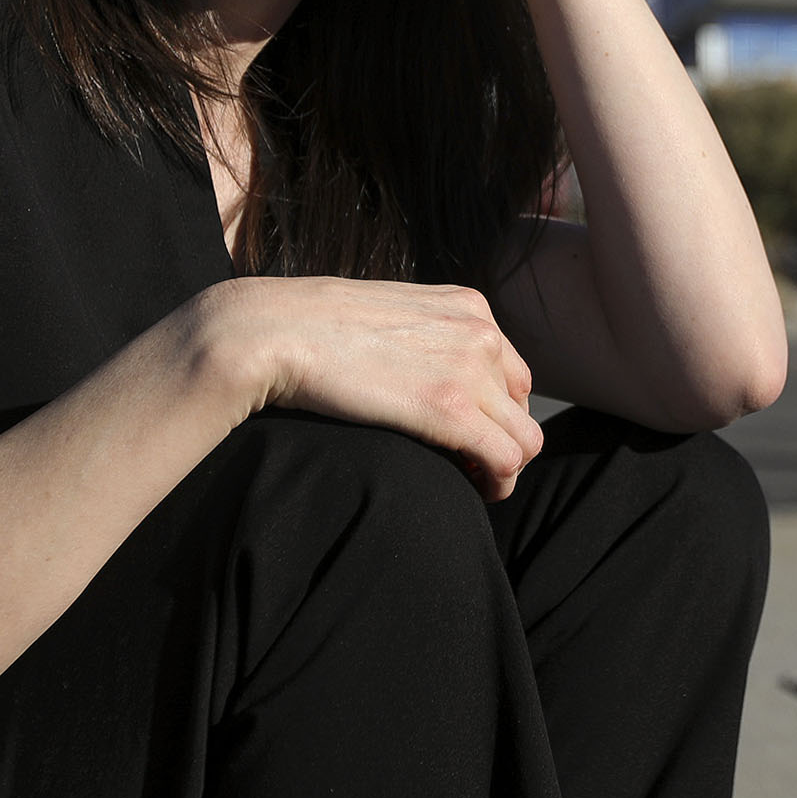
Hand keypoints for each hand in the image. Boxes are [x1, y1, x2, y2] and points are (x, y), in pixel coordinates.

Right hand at [186, 277, 543, 498]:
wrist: (272, 330)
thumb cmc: (309, 327)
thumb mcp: (385, 316)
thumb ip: (418, 336)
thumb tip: (418, 370)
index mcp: (467, 306)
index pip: (512, 372)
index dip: (494, 412)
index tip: (466, 439)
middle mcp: (480, 332)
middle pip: (522, 406)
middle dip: (501, 440)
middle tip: (465, 468)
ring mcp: (470, 370)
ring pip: (524, 440)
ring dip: (503, 469)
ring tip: (468, 484)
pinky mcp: (451, 410)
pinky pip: (505, 460)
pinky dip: (497, 484)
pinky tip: (470, 491)